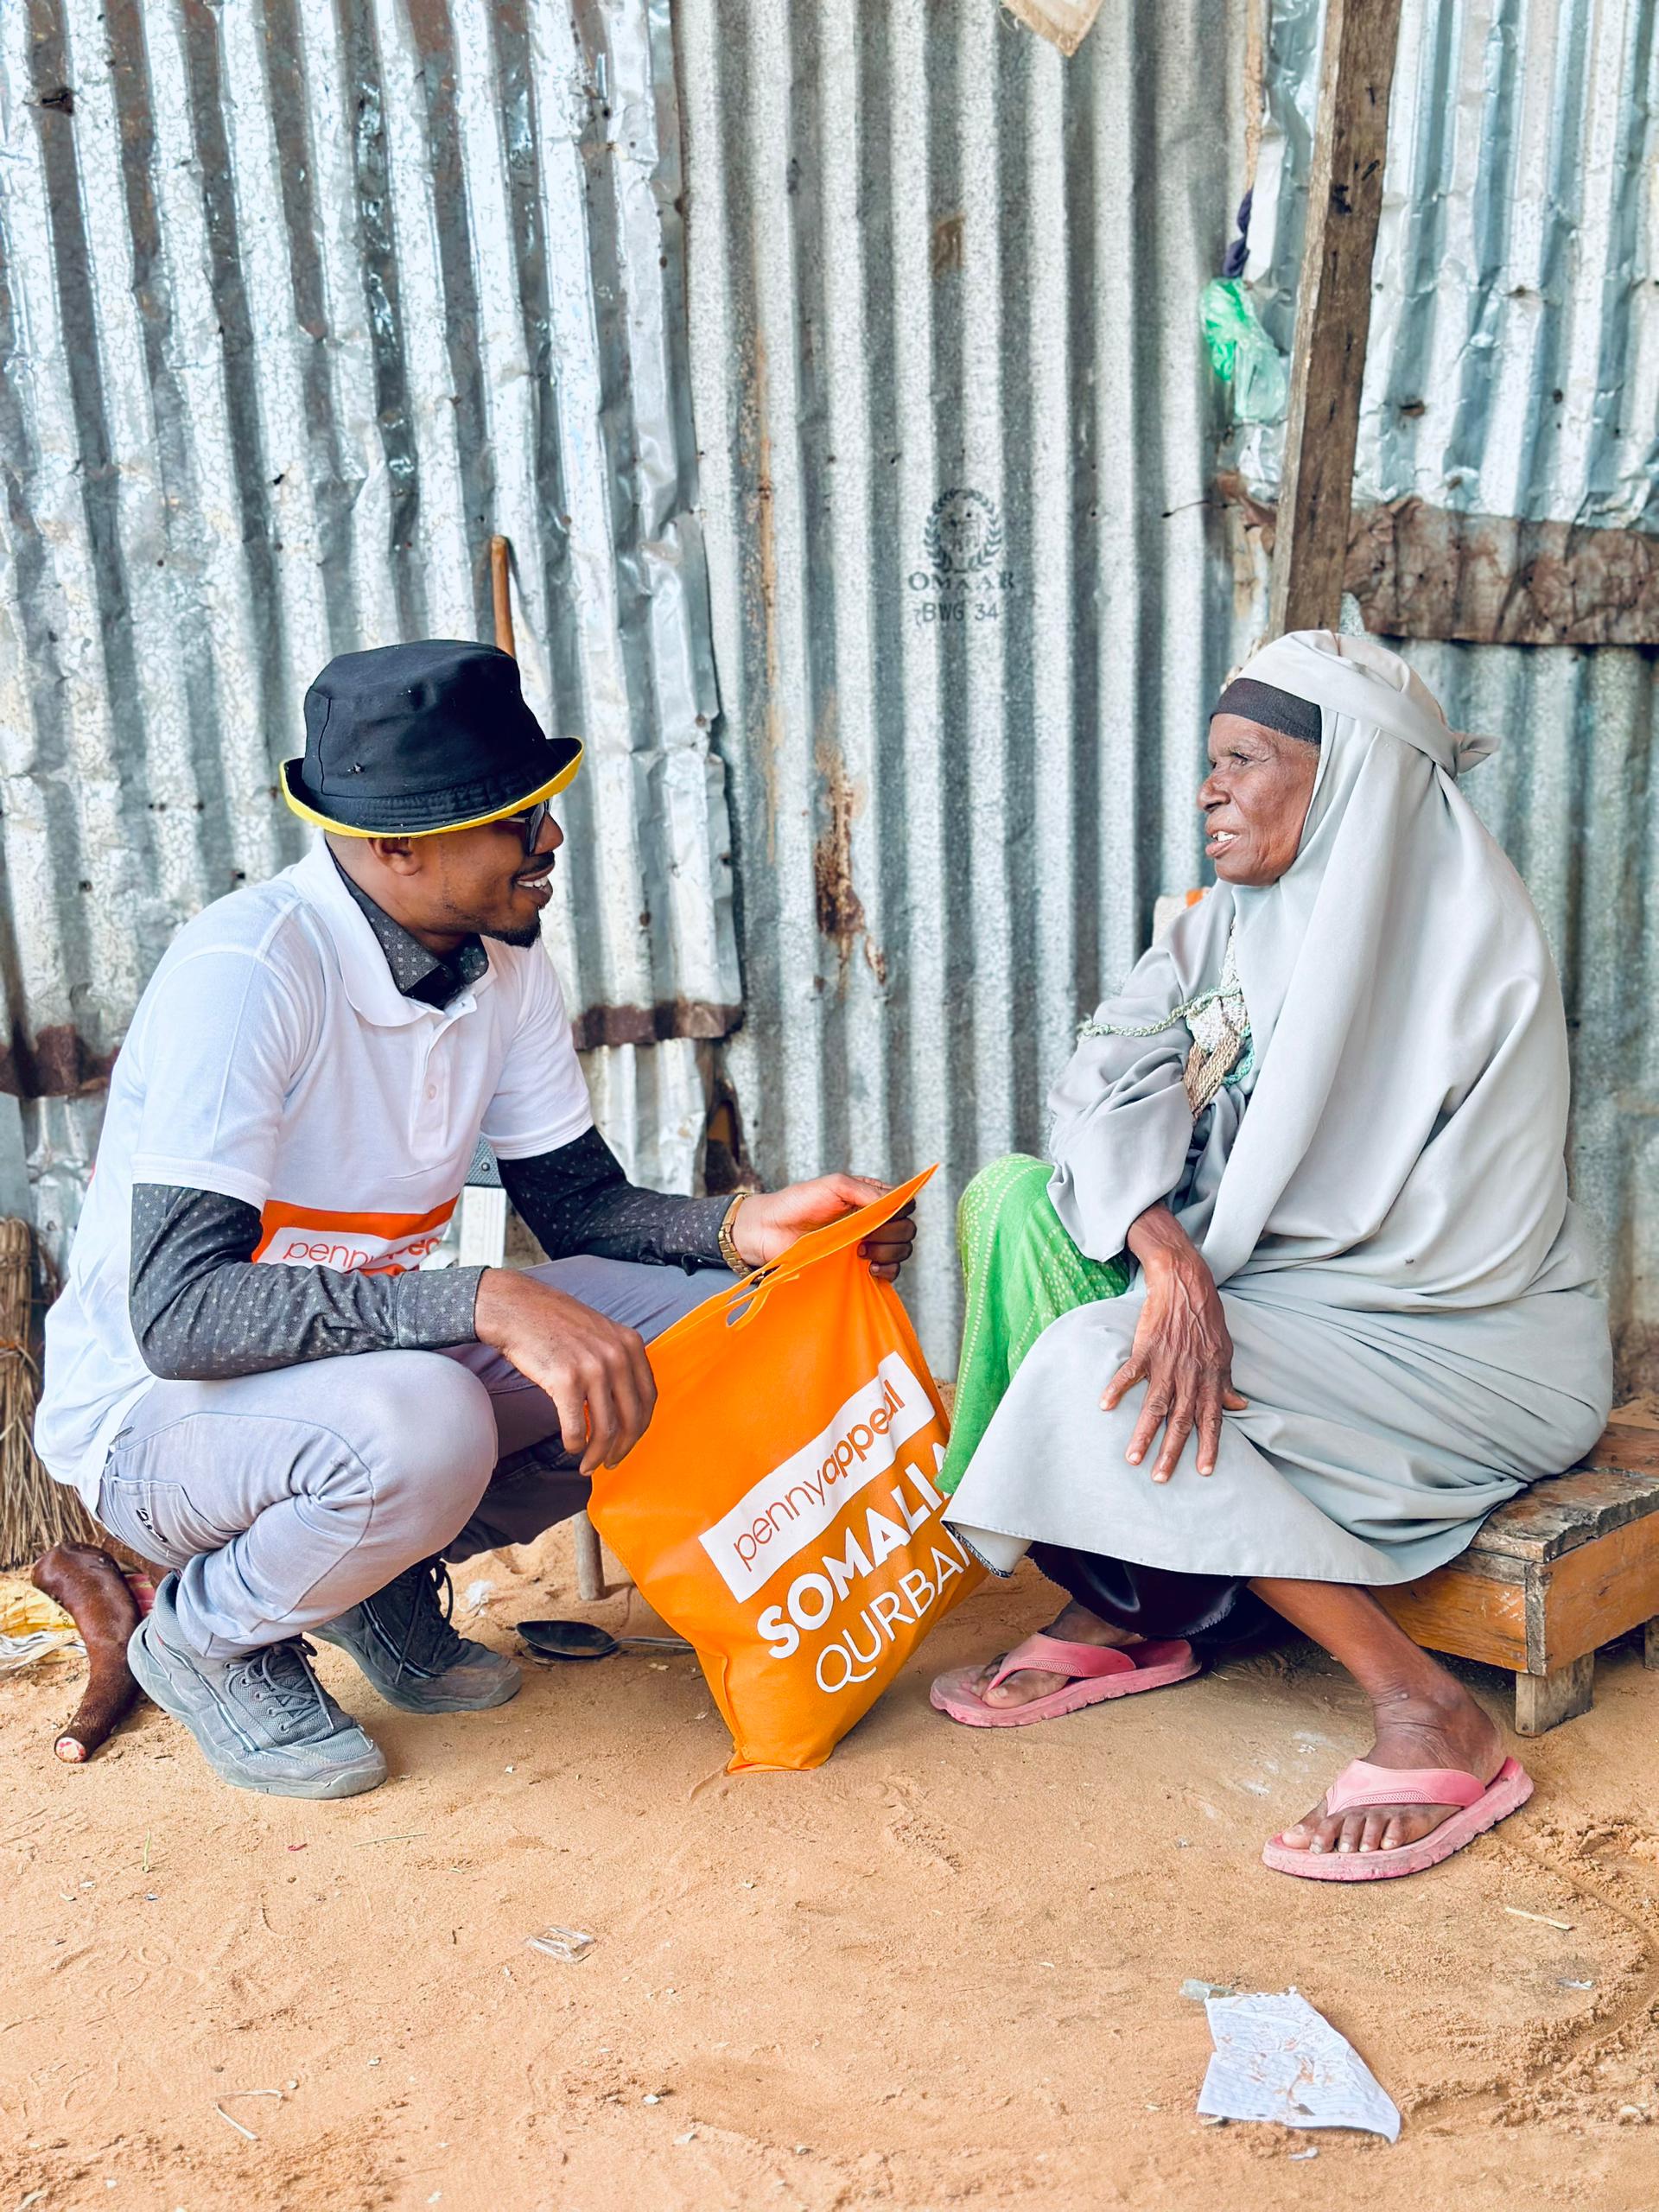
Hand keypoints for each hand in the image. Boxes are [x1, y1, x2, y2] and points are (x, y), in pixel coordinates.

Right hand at [474, 1269, 656, 1474]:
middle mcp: (617, 1355)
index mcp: (630, 1343)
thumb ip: (617, 1360)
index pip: (649, 1398)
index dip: (640, 1428)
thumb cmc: (553, 1323)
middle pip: (632, 1418)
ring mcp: (593, 1368)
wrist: (516, 1308)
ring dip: (597, 1454)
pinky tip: (570, 1447)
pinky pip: (577, 1426)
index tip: (628, 1442)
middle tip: (611, 1463)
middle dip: (623, 1448)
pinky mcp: (566, 1380)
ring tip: (588, 1464)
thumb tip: (623, 1404)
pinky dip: (575, 1444)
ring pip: (606, 1428)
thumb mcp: (600, 1332)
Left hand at [730, 1174, 916, 1281]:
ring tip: (862, 1252)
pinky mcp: (859, 1267)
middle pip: (907, 1229)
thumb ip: (866, 1191)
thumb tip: (895, 1203)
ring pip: (902, 1250)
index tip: (883, 1215)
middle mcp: (873, 1221)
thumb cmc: (797, 1202)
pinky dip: (887, 1271)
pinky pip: (890, 1273)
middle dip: (893, 1233)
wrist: (769, 1231)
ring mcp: (868, 1245)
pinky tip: (869, 1268)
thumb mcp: (834, 1186)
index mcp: (870, 1198)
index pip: (904, 1203)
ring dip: (889, 1252)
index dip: (900, 1210)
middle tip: (867, 1237)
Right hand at [1103, 1205, 1246, 1479]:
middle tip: (1161, 1478)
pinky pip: (1130, 1373)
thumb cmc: (1206, 1319)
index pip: (1212, 1419)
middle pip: (1181, 1420)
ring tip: (1132, 1459)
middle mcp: (1190, 1375)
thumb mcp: (1225, 1352)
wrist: (1186, 1284)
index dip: (1209, 1445)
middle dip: (1171, 1452)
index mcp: (1211, 1378)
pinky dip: (1117, 1388)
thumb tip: (1239, 1406)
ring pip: (1155, 1406)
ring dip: (1144, 1434)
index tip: (1203, 1471)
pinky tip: (1105, 1405)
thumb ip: (1226, 1382)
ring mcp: (1167, 1363)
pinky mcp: (1146, 1348)